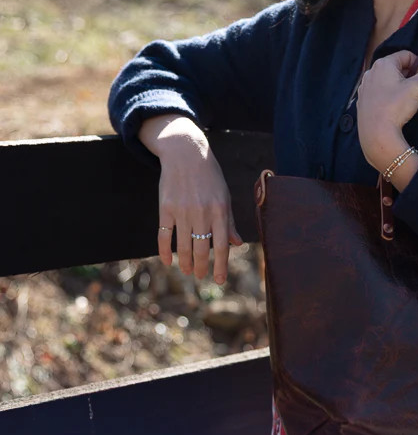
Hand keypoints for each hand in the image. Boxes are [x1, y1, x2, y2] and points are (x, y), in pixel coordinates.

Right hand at [139, 115, 243, 282]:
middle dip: (201, 267)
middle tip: (200, 276)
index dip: (220, 265)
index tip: (218, 280)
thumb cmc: (209, 176)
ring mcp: (182, 211)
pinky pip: (164, 235)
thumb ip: (229, 221)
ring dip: (185, 262)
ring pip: (183, 245)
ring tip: (187, 270)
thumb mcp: (224, 196)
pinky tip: (168, 261)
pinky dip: (165, 250)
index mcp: (220, 210)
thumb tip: (237, 244)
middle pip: (201, 248)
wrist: (186, 154)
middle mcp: (202, 212)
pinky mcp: (166, 207)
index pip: (221, 245)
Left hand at [356, 50, 417, 170]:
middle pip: (395, 66)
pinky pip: (377, 91)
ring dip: (396, 85)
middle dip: (407, 75)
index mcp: (384, 63)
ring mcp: (364, 86)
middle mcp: (370, 71)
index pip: (406, 55)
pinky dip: (386, 94)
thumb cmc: (396, 108)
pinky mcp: (362, 99)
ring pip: (386, 79)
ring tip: (403, 100)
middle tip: (415, 90)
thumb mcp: (417, 87)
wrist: (377, 133)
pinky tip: (392, 106)